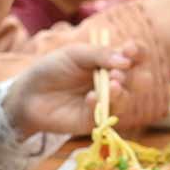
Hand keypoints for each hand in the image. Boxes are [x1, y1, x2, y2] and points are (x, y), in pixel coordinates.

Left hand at [4, 41, 138, 134]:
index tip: (130, 50)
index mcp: (110, 61)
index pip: (136, 56)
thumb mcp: (74, 54)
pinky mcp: (95, 120)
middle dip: (134, 76)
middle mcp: (112, 81)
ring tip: (110, 85)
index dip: (138, 53)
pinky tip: (89, 98)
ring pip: (126, 99)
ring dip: (121, 92)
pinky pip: (107, 115)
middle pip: (140, 80)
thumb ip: (99, 55)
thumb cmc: (52, 69)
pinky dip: (101, 105)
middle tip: (117, 73)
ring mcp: (105, 102)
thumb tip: (126, 61)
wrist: (29, 93)